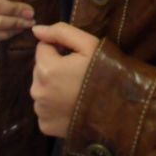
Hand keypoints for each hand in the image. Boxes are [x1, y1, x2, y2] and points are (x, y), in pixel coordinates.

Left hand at [30, 23, 100, 137]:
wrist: (119, 111)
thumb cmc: (104, 72)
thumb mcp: (88, 44)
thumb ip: (60, 31)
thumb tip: (35, 29)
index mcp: (45, 68)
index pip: (42, 48)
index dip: (59, 49)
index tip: (75, 57)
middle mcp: (37, 91)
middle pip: (40, 69)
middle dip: (54, 68)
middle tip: (77, 74)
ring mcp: (41, 111)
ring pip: (42, 89)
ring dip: (53, 87)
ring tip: (76, 91)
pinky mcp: (46, 126)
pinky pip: (45, 110)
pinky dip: (55, 107)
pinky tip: (72, 106)